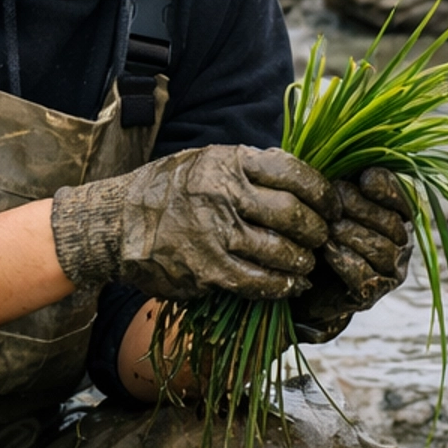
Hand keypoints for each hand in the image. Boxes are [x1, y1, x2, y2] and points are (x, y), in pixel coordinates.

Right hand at [51, 145, 330, 301]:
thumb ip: (251, 168)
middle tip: (323, 238)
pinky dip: (281, 286)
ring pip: (280, 251)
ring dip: (303, 261)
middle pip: (292, 214)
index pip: (293, 173)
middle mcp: (223, 195)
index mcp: (228, 162)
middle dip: (317, 230)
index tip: (332, 205)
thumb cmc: (170, 190)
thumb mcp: (208, 162)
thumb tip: (302, 177)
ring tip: (307, 263)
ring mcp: (214, 234)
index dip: (322, 192)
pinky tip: (289, 285)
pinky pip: (257, 282)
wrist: (115, 223)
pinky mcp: (205, 270)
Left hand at [292, 167, 414, 341]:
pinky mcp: (372, 294)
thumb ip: (342, 177)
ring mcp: (390, 270)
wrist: (305, 277)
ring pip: (380, 249)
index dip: (387, 188)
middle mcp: (402, 241)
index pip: (402, 197)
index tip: (364, 178)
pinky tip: (328, 250)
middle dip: (361, 209)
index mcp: (398, 213)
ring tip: (327, 227)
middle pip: (391, 222)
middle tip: (334, 202)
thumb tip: (342, 150)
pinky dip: (346, 260)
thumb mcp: (331, 199)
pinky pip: (365, 276)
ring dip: (352, 234)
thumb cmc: (320, 227)